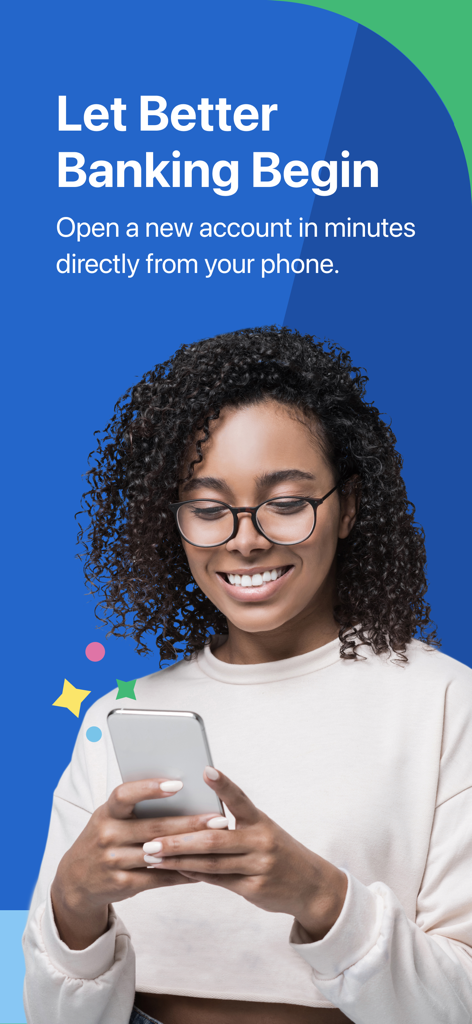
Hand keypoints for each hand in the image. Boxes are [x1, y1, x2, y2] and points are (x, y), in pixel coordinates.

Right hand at [51, 778, 225, 949]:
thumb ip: (136, 808)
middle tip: (219, 819)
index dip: (149, 789)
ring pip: (159, 854)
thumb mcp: (110, 819)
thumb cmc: (104, 839)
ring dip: (191, 849)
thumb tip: (182, 791)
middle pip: (153, 828)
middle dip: (190, 823)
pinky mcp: (122, 884)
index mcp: (106, 813)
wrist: (76, 880)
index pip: (124, 795)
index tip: (177, 784)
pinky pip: (158, 878)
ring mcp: (114, 862)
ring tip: (218, 843)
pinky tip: (202, 868)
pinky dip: (182, 873)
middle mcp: (108, 836)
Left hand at [146, 768, 346, 941]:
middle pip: (213, 839)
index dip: (223, 785)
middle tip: (150, 840)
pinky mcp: (254, 888)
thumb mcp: (263, 830)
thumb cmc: (277, 850)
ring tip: (153, 857)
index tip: (205, 770)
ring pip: (211, 863)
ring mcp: (258, 866)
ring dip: (178, 861)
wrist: (311, 885)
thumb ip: (235, 824)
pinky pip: (218, 881)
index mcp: (261, 821)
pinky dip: (194, 874)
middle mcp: (261, 841)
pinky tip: (173, 871)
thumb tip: (194, 816)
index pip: (239, 799)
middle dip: (179, 840)